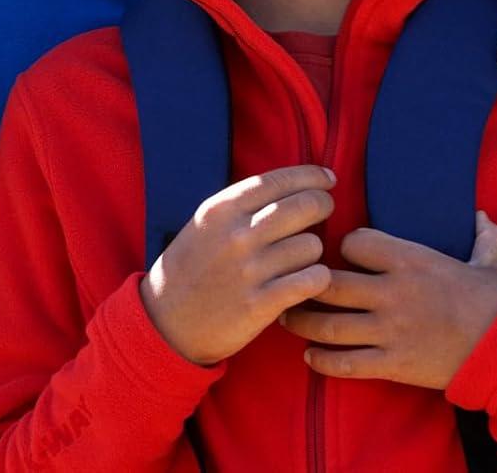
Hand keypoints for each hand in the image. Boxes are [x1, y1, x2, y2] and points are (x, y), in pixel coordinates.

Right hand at [139, 165, 335, 365]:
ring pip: (311, 245)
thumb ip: (243, 204)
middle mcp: (238, 235)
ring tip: (304, 254)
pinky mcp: (262, 304)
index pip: (278, 180)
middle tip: (325, 208)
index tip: (328, 178)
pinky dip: (319, 277)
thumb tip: (290, 186)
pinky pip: (312, 280)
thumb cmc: (192, 266)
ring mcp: (250, 270)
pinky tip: (310, 278)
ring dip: (314, 249)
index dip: (311, 175)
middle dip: (322, 203)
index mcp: (222, 209)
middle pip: (302, 206)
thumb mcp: (206, 223)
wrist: (168, 321)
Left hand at [283, 211, 496, 389]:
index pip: (354, 242)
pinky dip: (323, 361)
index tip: (341, 253)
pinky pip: (346, 363)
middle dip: (303, 282)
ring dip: (301, 322)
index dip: (343, 246)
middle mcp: (392, 292)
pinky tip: (311, 358)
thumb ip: (483, 237)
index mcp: (409, 259)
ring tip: (287, 317)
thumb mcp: (490, 261)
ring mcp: (389, 330)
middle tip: (287, 281)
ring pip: (329, 324)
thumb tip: (483, 216)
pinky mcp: (393, 364)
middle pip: (329, 282)